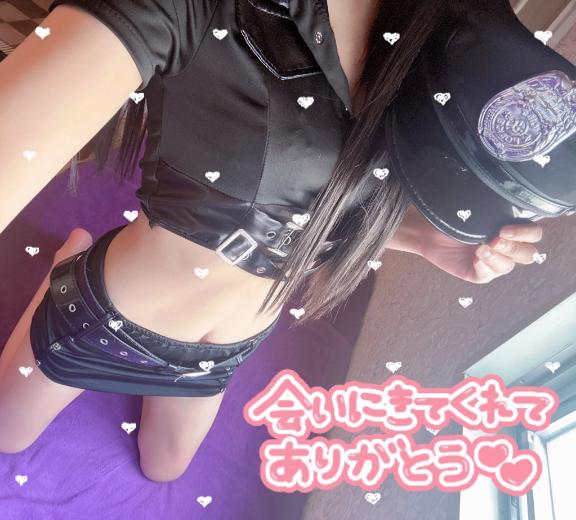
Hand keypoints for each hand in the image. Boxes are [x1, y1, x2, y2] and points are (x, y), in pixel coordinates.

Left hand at [419, 221, 543, 283]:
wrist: (425, 228)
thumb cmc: (450, 214)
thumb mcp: (475, 208)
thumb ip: (494, 210)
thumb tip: (506, 211)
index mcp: (510, 228)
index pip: (534, 234)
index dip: (526, 233)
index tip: (504, 228)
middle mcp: (504, 246)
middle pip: (528, 254)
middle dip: (513, 247)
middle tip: (494, 239)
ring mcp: (491, 261)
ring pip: (509, 265)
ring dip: (497, 257)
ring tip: (480, 249)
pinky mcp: (476, 273)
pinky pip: (488, 275)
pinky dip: (484, 268)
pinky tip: (475, 259)